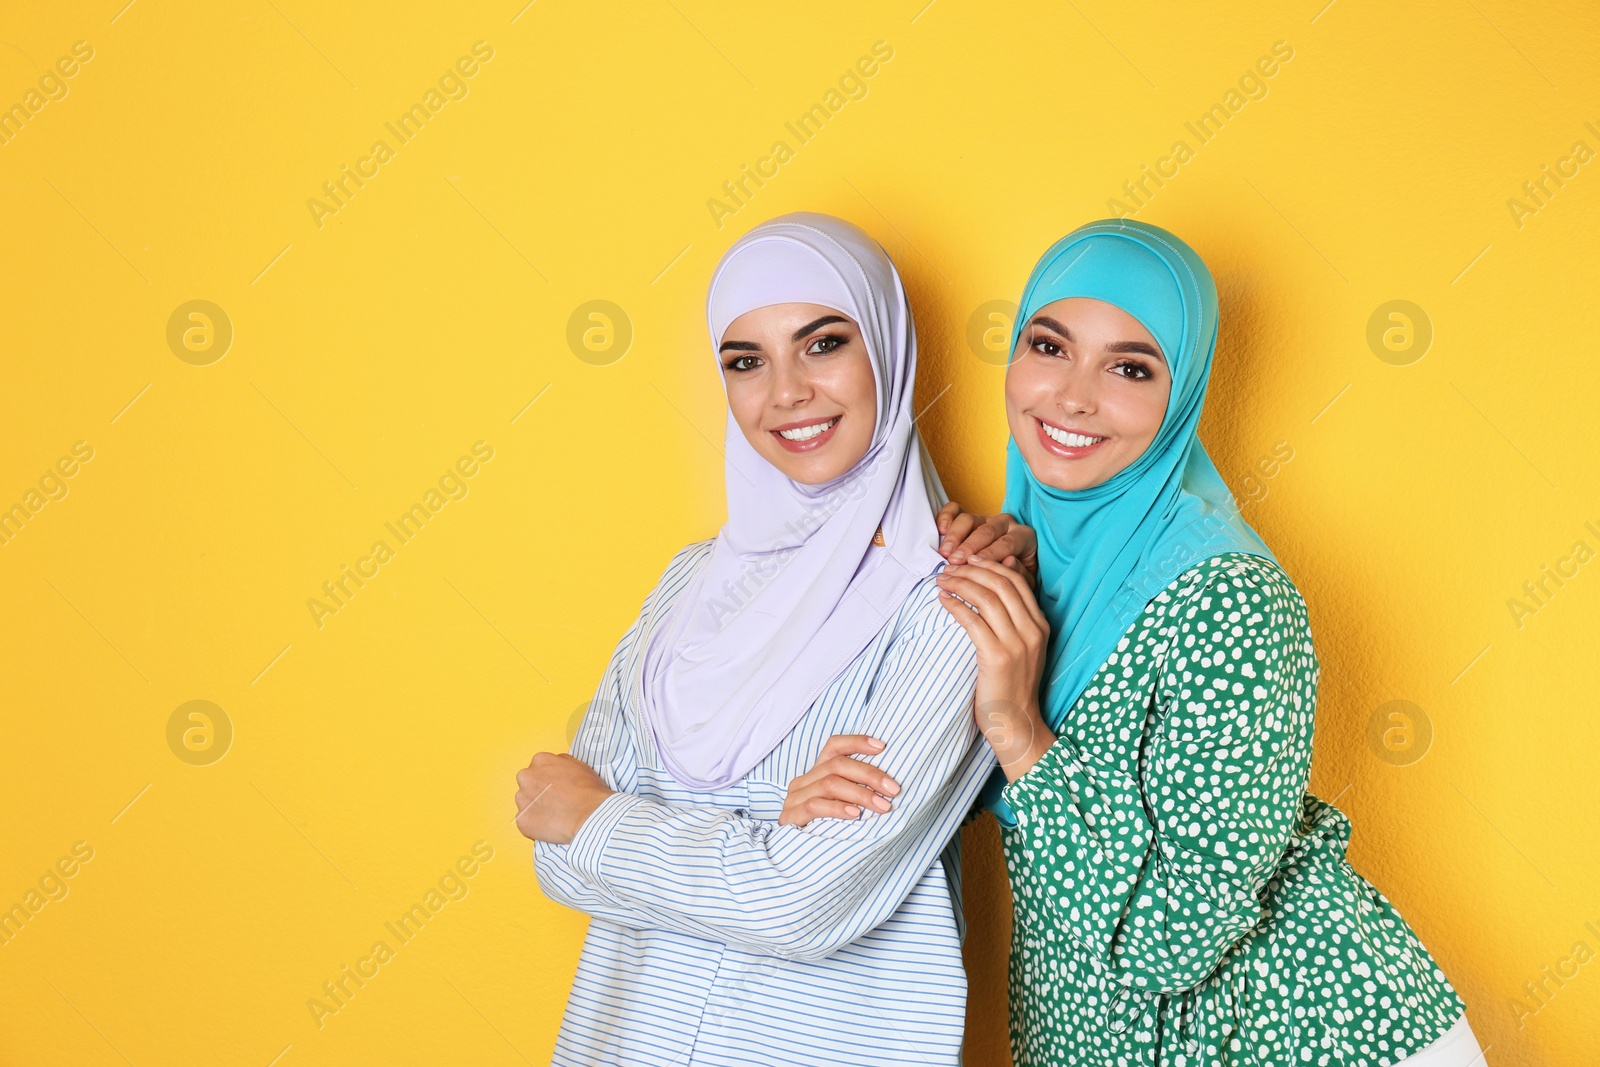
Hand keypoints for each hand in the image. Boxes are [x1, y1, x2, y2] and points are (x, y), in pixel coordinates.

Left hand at [514, 752, 614, 844]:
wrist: (590, 814)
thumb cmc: (589, 790)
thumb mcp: (579, 765)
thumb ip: (561, 763)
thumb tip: (555, 768)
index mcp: (540, 760)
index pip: (537, 769)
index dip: (548, 780)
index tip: (556, 788)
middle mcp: (526, 777)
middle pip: (528, 785)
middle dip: (538, 793)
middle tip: (555, 802)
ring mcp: (521, 799)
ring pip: (526, 804)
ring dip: (536, 809)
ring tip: (555, 815)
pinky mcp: (521, 819)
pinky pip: (526, 822)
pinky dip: (536, 825)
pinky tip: (551, 825)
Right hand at [779, 734, 901, 826]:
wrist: (793, 860)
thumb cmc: (826, 829)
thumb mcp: (843, 805)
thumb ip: (856, 790)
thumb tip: (890, 785)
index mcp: (817, 772)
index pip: (835, 746)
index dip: (857, 742)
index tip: (883, 747)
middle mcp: (804, 780)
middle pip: (837, 764)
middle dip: (870, 775)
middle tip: (893, 789)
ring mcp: (795, 798)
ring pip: (829, 783)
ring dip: (860, 794)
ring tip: (882, 806)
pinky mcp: (791, 817)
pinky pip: (815, 806)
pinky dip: (838, 808)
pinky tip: (856, 815)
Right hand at [934, 501, 1038, 584]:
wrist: (1007, 571)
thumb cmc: (1014, 577)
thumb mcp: (1024, 581)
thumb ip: (1019, 572)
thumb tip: (1009, 561)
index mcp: (1023, 536)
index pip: (1007, 543)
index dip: (989, 553)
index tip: (974, 564)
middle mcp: (1005, 523)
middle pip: (986, 530)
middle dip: (969, 546)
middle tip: (955, 561)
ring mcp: (985, 518)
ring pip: (969, 519)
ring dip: (955, 536)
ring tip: (945, 553)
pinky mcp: (969, 516)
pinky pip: (955, 509)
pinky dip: (946, 516)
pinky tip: (940, 530)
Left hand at [935, 557, 1055, 781]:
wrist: (1015, 722)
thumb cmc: (1011, 684)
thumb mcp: (1021, 646)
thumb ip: (1012, 617)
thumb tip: (1000, 585)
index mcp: (1040, 625)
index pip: (1016, 581)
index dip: (991, 565)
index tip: (969, 559)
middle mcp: (1032, 631)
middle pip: (1001, 584)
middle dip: (972, 570)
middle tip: (949, 568)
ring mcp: (1016, 644)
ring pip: (987, 598)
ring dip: (961, 584)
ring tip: (942, 581)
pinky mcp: (997, 657)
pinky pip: (972, 621)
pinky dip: (955, 606)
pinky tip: (942, 601)